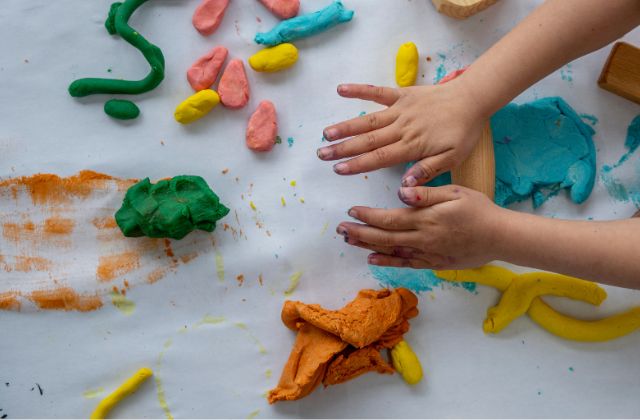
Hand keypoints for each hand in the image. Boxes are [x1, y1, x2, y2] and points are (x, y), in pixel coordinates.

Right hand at [318, 79, 487, 185]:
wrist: (472, 99)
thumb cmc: (463, 132)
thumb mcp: (452, 158)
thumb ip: (427, 170)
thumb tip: (404, 185)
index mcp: (412, 146)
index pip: (379, 158)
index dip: (357, 164)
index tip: (338, 169)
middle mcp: (401, 128)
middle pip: (367, 140)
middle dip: (343, 148)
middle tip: (321, 154)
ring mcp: (400, 110)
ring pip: (368, 120)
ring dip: (345, 126)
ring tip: (325, 133)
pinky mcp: (402, 95)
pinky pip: (378, 92)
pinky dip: (359, 90)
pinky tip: (341, 90)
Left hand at [336, 185, 503, 268]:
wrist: (500, 237)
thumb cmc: (479, 210)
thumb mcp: (455, 193)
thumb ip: (427, 193)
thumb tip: (402, 191)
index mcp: (426, 218)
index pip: (389, 218)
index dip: (368, 216)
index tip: (351, 211)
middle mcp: (422, 238)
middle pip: (384, 237)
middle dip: (359, 233)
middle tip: (340, 229)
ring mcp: (427, 253)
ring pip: (391, 251)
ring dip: (368, 247)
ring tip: (349, 242)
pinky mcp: (434, 263)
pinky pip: (406, 264)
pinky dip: (388, 262)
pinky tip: (373, 260)